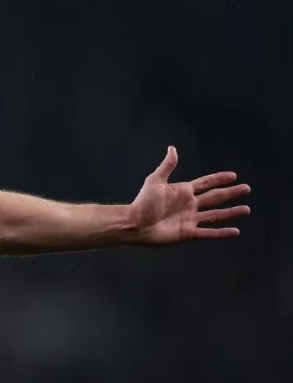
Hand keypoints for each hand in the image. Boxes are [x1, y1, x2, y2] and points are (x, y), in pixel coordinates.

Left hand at [131, 146, 250, 245]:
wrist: (135, 224)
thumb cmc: (142, 202)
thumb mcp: (155, 181)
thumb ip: (167, 166)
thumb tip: (172, 148)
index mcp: (182, 191)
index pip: (206, 184)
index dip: (219, 179)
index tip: (233, 175)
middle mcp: (189, 205)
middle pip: (215, 198)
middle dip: (231, 193)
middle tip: (246, 188)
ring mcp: (190, 219)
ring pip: (216, 215)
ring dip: (231, 213)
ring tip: (247, 209)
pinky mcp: (188, 233)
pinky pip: (209, 233)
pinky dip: (222, 233)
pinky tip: (236, 232)